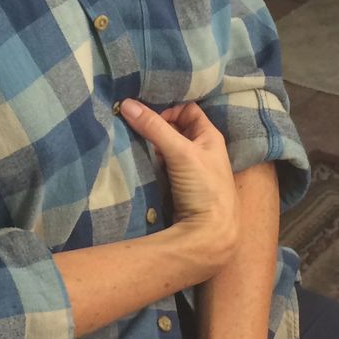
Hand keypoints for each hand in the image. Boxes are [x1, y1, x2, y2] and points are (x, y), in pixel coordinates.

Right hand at [119, 100, 238, 275]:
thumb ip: (155, 128)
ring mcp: (190, 170)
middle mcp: (202, 151)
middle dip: (156, 127)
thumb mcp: (181, 152)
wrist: (208, 235)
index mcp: (210, 138)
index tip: (147, 114)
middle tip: (134, 125)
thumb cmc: (205, 189)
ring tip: (132, 141)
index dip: (169, 108)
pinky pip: (162, 167)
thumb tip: (128, 103)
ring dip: (152, 146)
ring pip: (167, 149)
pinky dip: (152, 162)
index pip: (188, 111)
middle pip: (176, 130)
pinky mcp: (179, 186)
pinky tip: (140, 161)